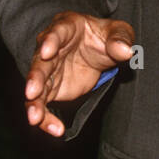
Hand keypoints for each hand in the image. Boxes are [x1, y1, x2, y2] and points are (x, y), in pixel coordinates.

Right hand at [24, 11, 135, 136]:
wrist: (98, 50)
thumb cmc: (104, 36)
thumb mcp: (117, 31)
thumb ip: (120, 39)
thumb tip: (126, 51)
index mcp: (65, 28)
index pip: (56, 33)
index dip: (50, 42)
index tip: (47, 51)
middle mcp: (49, 49)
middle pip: (39, 63)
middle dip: (35, 77)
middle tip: (31, 92)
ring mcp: (48, 70)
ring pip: (36, 88)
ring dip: (34, 103)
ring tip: (34, 119)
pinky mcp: (51, 89)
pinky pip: (44, 105)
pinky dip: (47, 118)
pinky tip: (55, 130)